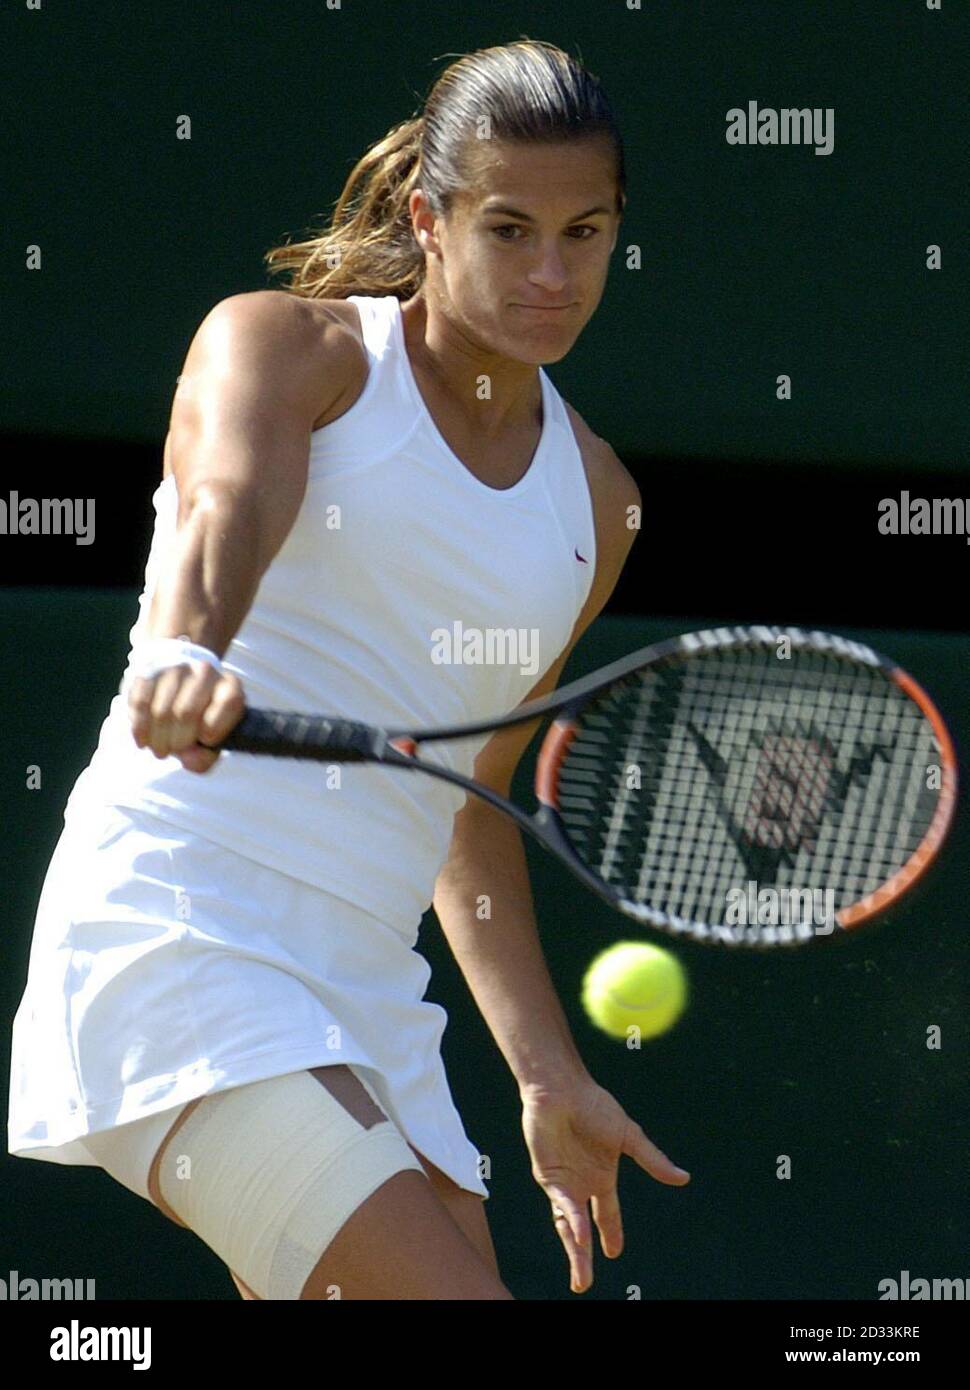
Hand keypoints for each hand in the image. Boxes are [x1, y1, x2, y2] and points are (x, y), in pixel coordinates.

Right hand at [128, 662, 244, 772]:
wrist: (180, 694)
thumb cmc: (200, 724)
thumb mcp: (211, 744)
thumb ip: (204, 758)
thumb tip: (188, 758)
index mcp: (230, 686)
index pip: (229, 702)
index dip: (214, 729)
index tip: (205, 740)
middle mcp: (205, 672)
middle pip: (187, 712)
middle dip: (178, 741)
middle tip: (174, 751)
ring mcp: (176, 669)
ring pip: (161, 711)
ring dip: (158, 740)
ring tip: (160, 748)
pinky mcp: (149, 673)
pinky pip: (140, 703)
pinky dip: (140, 729)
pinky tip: (144, 741)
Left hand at [519, 1074, 690, 1294]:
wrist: (562, 1090)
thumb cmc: (594, 1106)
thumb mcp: (629, 1136)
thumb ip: (652, 1160)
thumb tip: (684, 1178)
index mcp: (601, 1175)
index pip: (607, 1212)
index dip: (611, 1232)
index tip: (615, 1252)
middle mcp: (582, 1184)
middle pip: (583, 1229)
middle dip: (584, 1257)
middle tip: (583, 1284)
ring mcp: (564, 1183)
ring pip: (569, 1226)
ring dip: (575, 1251)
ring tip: (582, 1278)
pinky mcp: (549, 1177)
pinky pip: (561, 1206)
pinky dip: (571, 1222)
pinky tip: (580, 1236)